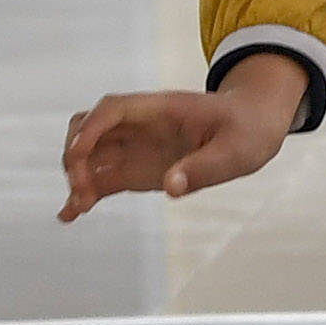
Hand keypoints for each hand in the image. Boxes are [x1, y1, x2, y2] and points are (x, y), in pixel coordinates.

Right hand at [58, 51, 308, 221]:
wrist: (255, 124)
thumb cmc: (248, 129)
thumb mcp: (236, 150)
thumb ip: (204, 167)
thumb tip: (170, 187)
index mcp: (162, 110)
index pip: (113, 109)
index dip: (90, 128)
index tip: (77, 154)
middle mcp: (142, 126)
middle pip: (90, 129)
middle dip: (78, 156)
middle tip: (85, 190)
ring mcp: (137, 146)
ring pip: (91, 155)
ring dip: (78, 177)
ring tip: (76, 209)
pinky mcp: (138, 168)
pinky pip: (104, 178)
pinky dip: (85, 194)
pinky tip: (70, 215)